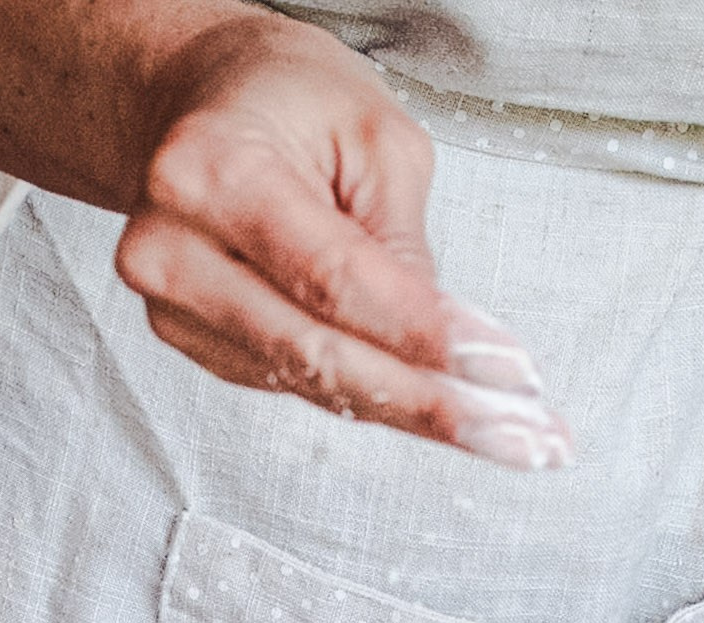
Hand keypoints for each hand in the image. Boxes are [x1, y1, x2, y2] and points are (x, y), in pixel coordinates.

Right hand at [0, 0, 571, 469]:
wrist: (200, 106)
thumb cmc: (286, 102)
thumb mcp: (373, 135)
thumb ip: (404, 242)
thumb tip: (447, 347)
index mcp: (211, 171)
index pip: (335, 279)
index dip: (426, 335)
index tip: (508, 370)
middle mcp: (176, 249)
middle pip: (323, 355)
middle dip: (437, 403)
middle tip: (527, 436)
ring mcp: (178, 308)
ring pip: (320, 387)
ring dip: (425, 419)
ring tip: (516, 439)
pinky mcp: (201, 346)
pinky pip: (307, 388)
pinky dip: (386, 405)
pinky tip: (450, 413)